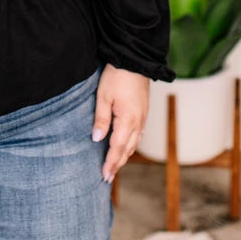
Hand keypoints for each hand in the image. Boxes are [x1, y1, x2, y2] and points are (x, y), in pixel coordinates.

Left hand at [92, 64, 148, 182]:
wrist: (135, 60)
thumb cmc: (116, 76)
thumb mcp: (103, 96)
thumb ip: (101, 119)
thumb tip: (96, 139)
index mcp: (128, 120)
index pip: (117, 147)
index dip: (110, 162)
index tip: (104, 176)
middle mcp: (138, 122)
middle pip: (128, 149)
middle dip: (117, 164)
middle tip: (107, 178)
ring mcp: (143, 118)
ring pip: (134, 143)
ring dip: (124, 156)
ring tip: (115, 166)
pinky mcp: (143, 112)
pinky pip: (138, 135)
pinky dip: (131, 145)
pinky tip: (126, 147)